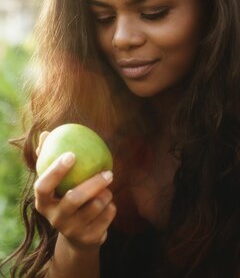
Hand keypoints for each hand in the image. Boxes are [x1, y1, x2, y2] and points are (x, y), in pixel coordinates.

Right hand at [34, 131, 115, 250]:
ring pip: (95, 206)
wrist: (77, 237)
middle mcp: (55, 219)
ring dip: (106, 193)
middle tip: (108, 171)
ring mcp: (72, 231)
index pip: (43, 187)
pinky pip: (108, 215)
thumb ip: (48, 158)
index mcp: (43, 203)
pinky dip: (112, 205)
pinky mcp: (90, 239)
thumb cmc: (65, 198)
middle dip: (93, 183)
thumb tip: (46, 133)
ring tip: (107, 186)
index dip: (56, 171)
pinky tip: (108, 202)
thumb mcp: (56, 183)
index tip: (71, 154)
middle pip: (74, 199)